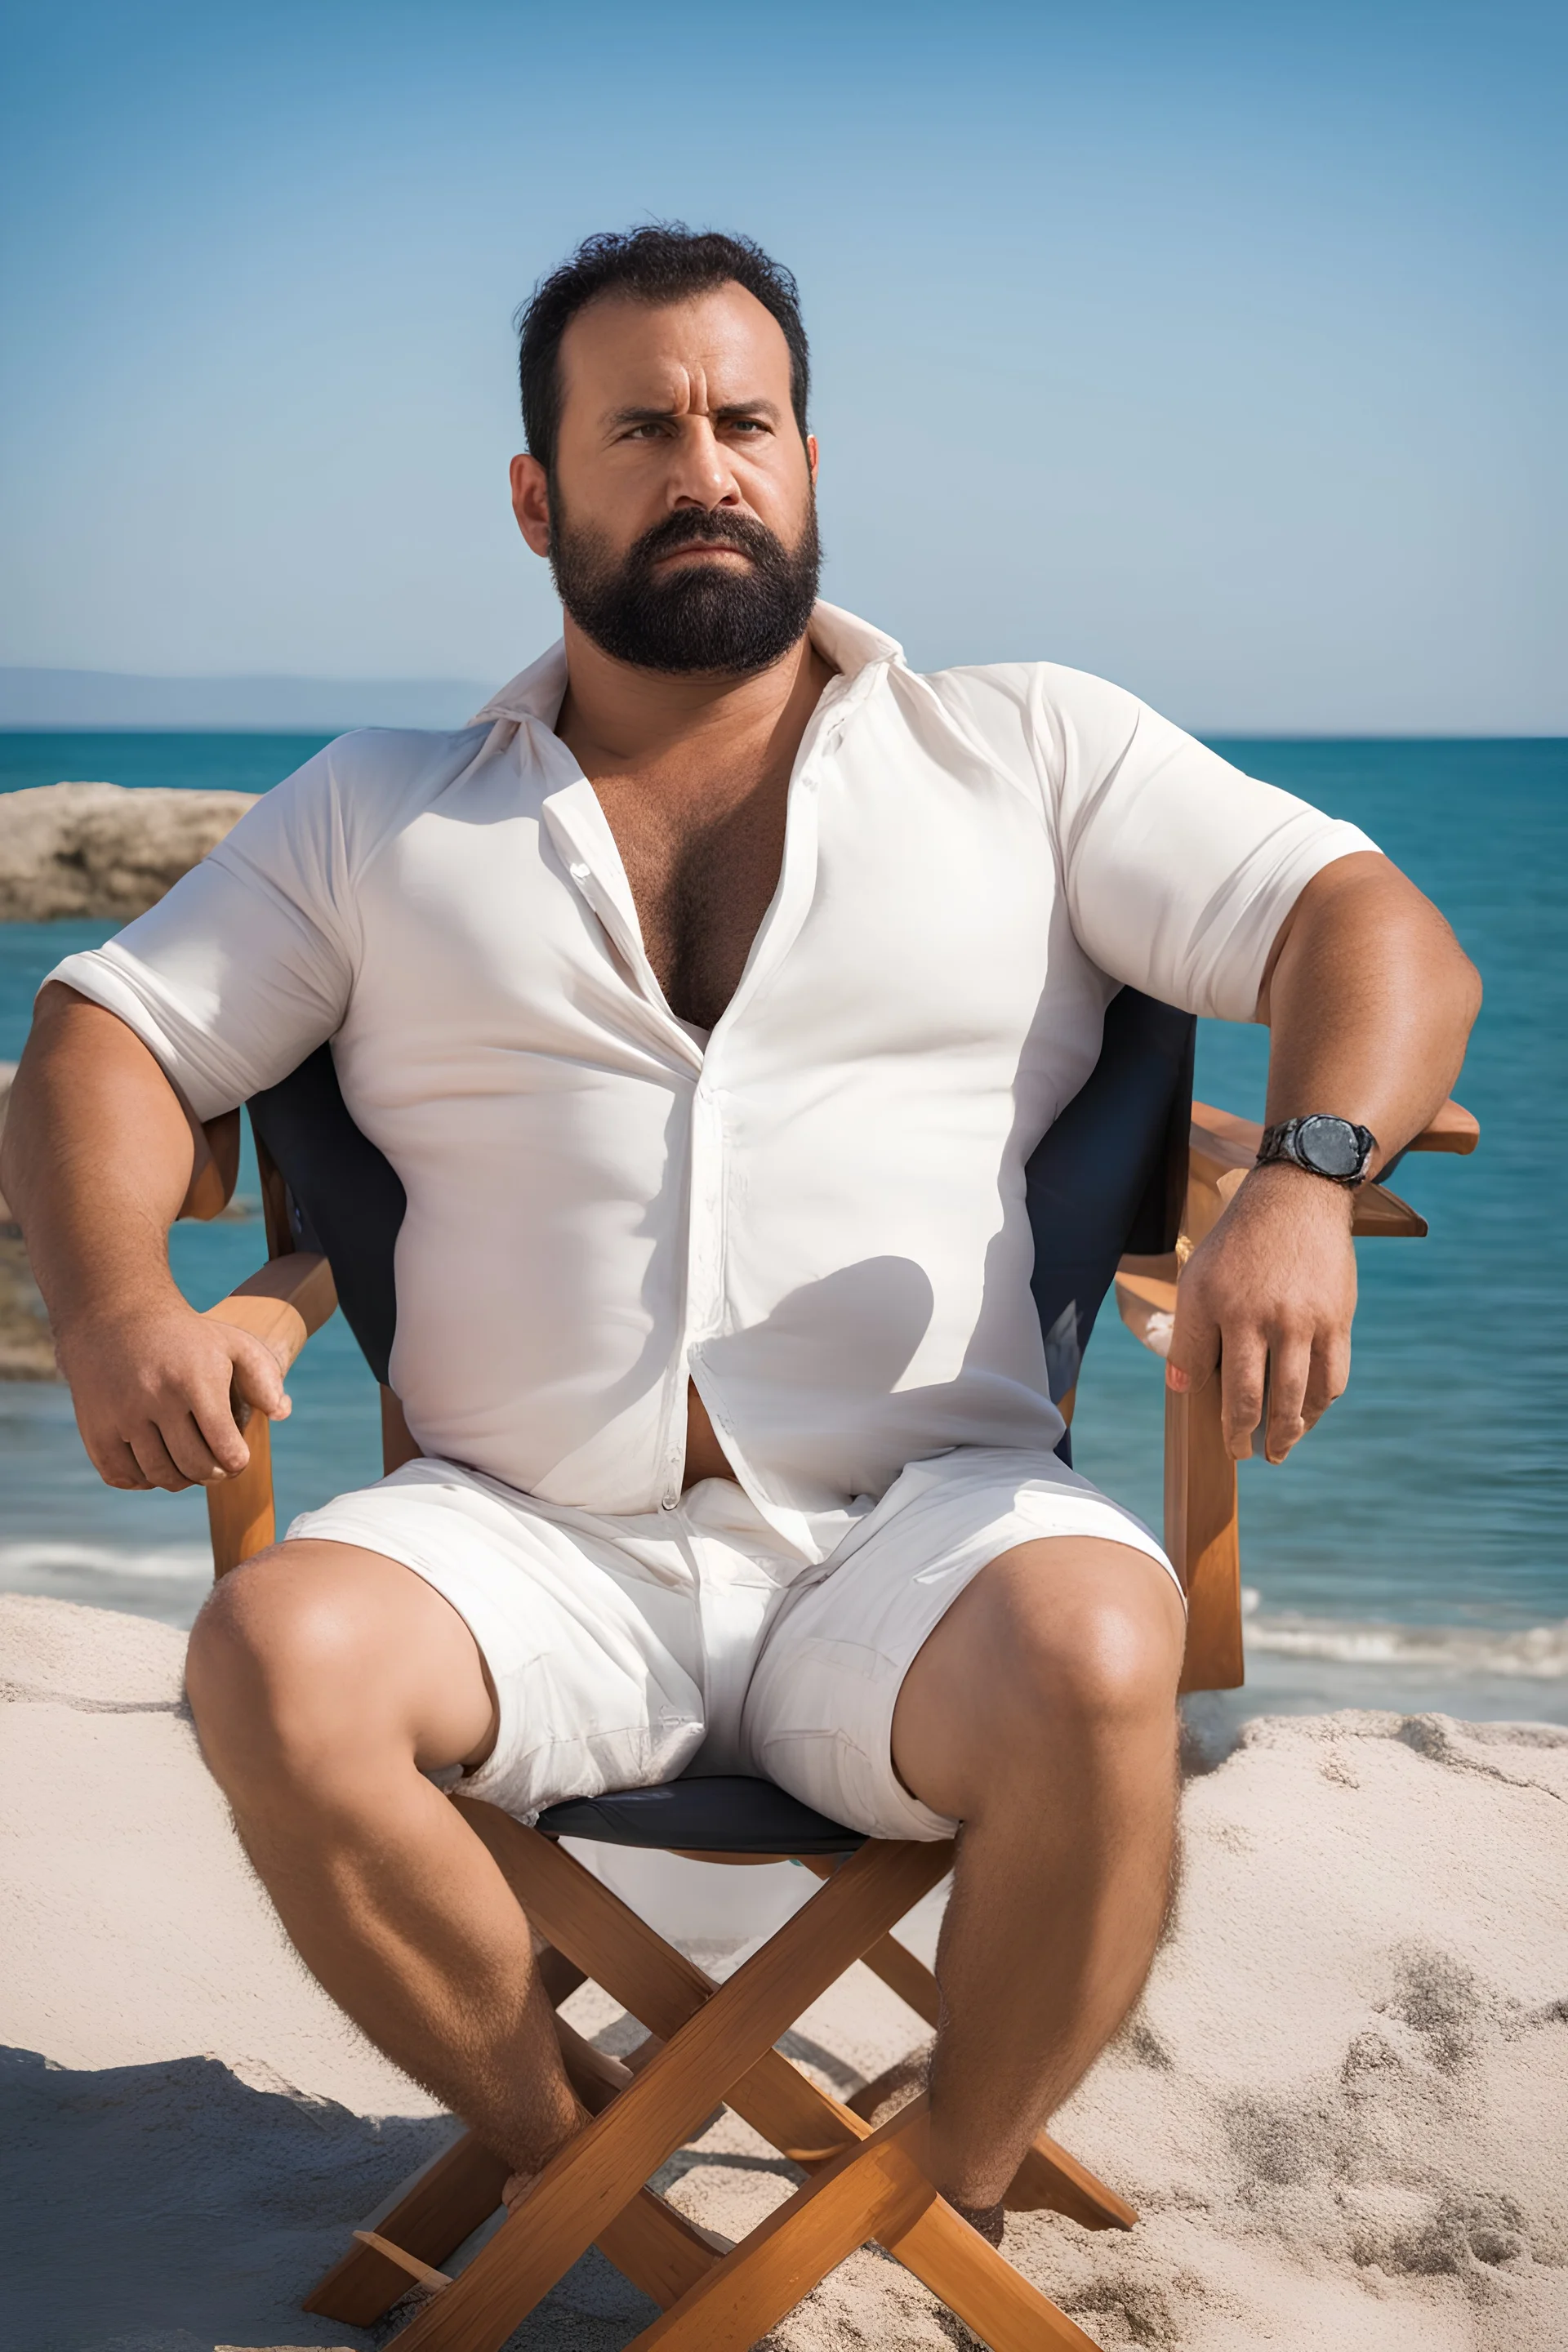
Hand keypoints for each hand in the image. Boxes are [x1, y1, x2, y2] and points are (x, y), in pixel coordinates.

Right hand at [54, 1293, 291, 1491]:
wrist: (114, 1316)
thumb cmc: (183, 1336)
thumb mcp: (231, 1343)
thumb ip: (263, 1378)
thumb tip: (282, 1413)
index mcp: (196, 1382)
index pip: (226, 1450)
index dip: (237, 1462)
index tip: (236, 1456)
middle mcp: (157, 1400)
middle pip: (195, 1468)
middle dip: (213, 1475)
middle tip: (215, 1466)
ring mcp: (122, 1416)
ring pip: (159, 1476)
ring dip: (180, 1479)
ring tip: (188, 1465)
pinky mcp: (95, 1428)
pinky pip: (122, 1477)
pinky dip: (142, 1481)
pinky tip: (155, 1465)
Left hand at [1165, 1162, 1356, 1463]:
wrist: (1295, 1200)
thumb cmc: (1238, 1245)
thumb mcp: (1198, 1281)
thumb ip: (1190, 1337)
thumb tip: (1182, 1388)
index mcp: (1231, 1311)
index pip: (1227, 1388)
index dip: (1227, 1426)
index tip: (1228, 1444)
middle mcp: (1272, 1319)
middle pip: (1265, 1399)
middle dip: (1253, 1436)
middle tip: (1248, 1454)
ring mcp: (1310, 1321)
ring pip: (1305, 1396)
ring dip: (1293, 1431)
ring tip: (1282, 1447)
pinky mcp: (1339, 1318)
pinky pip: (1334, 1377)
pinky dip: (1322, 1405)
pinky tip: (1310, 1415)